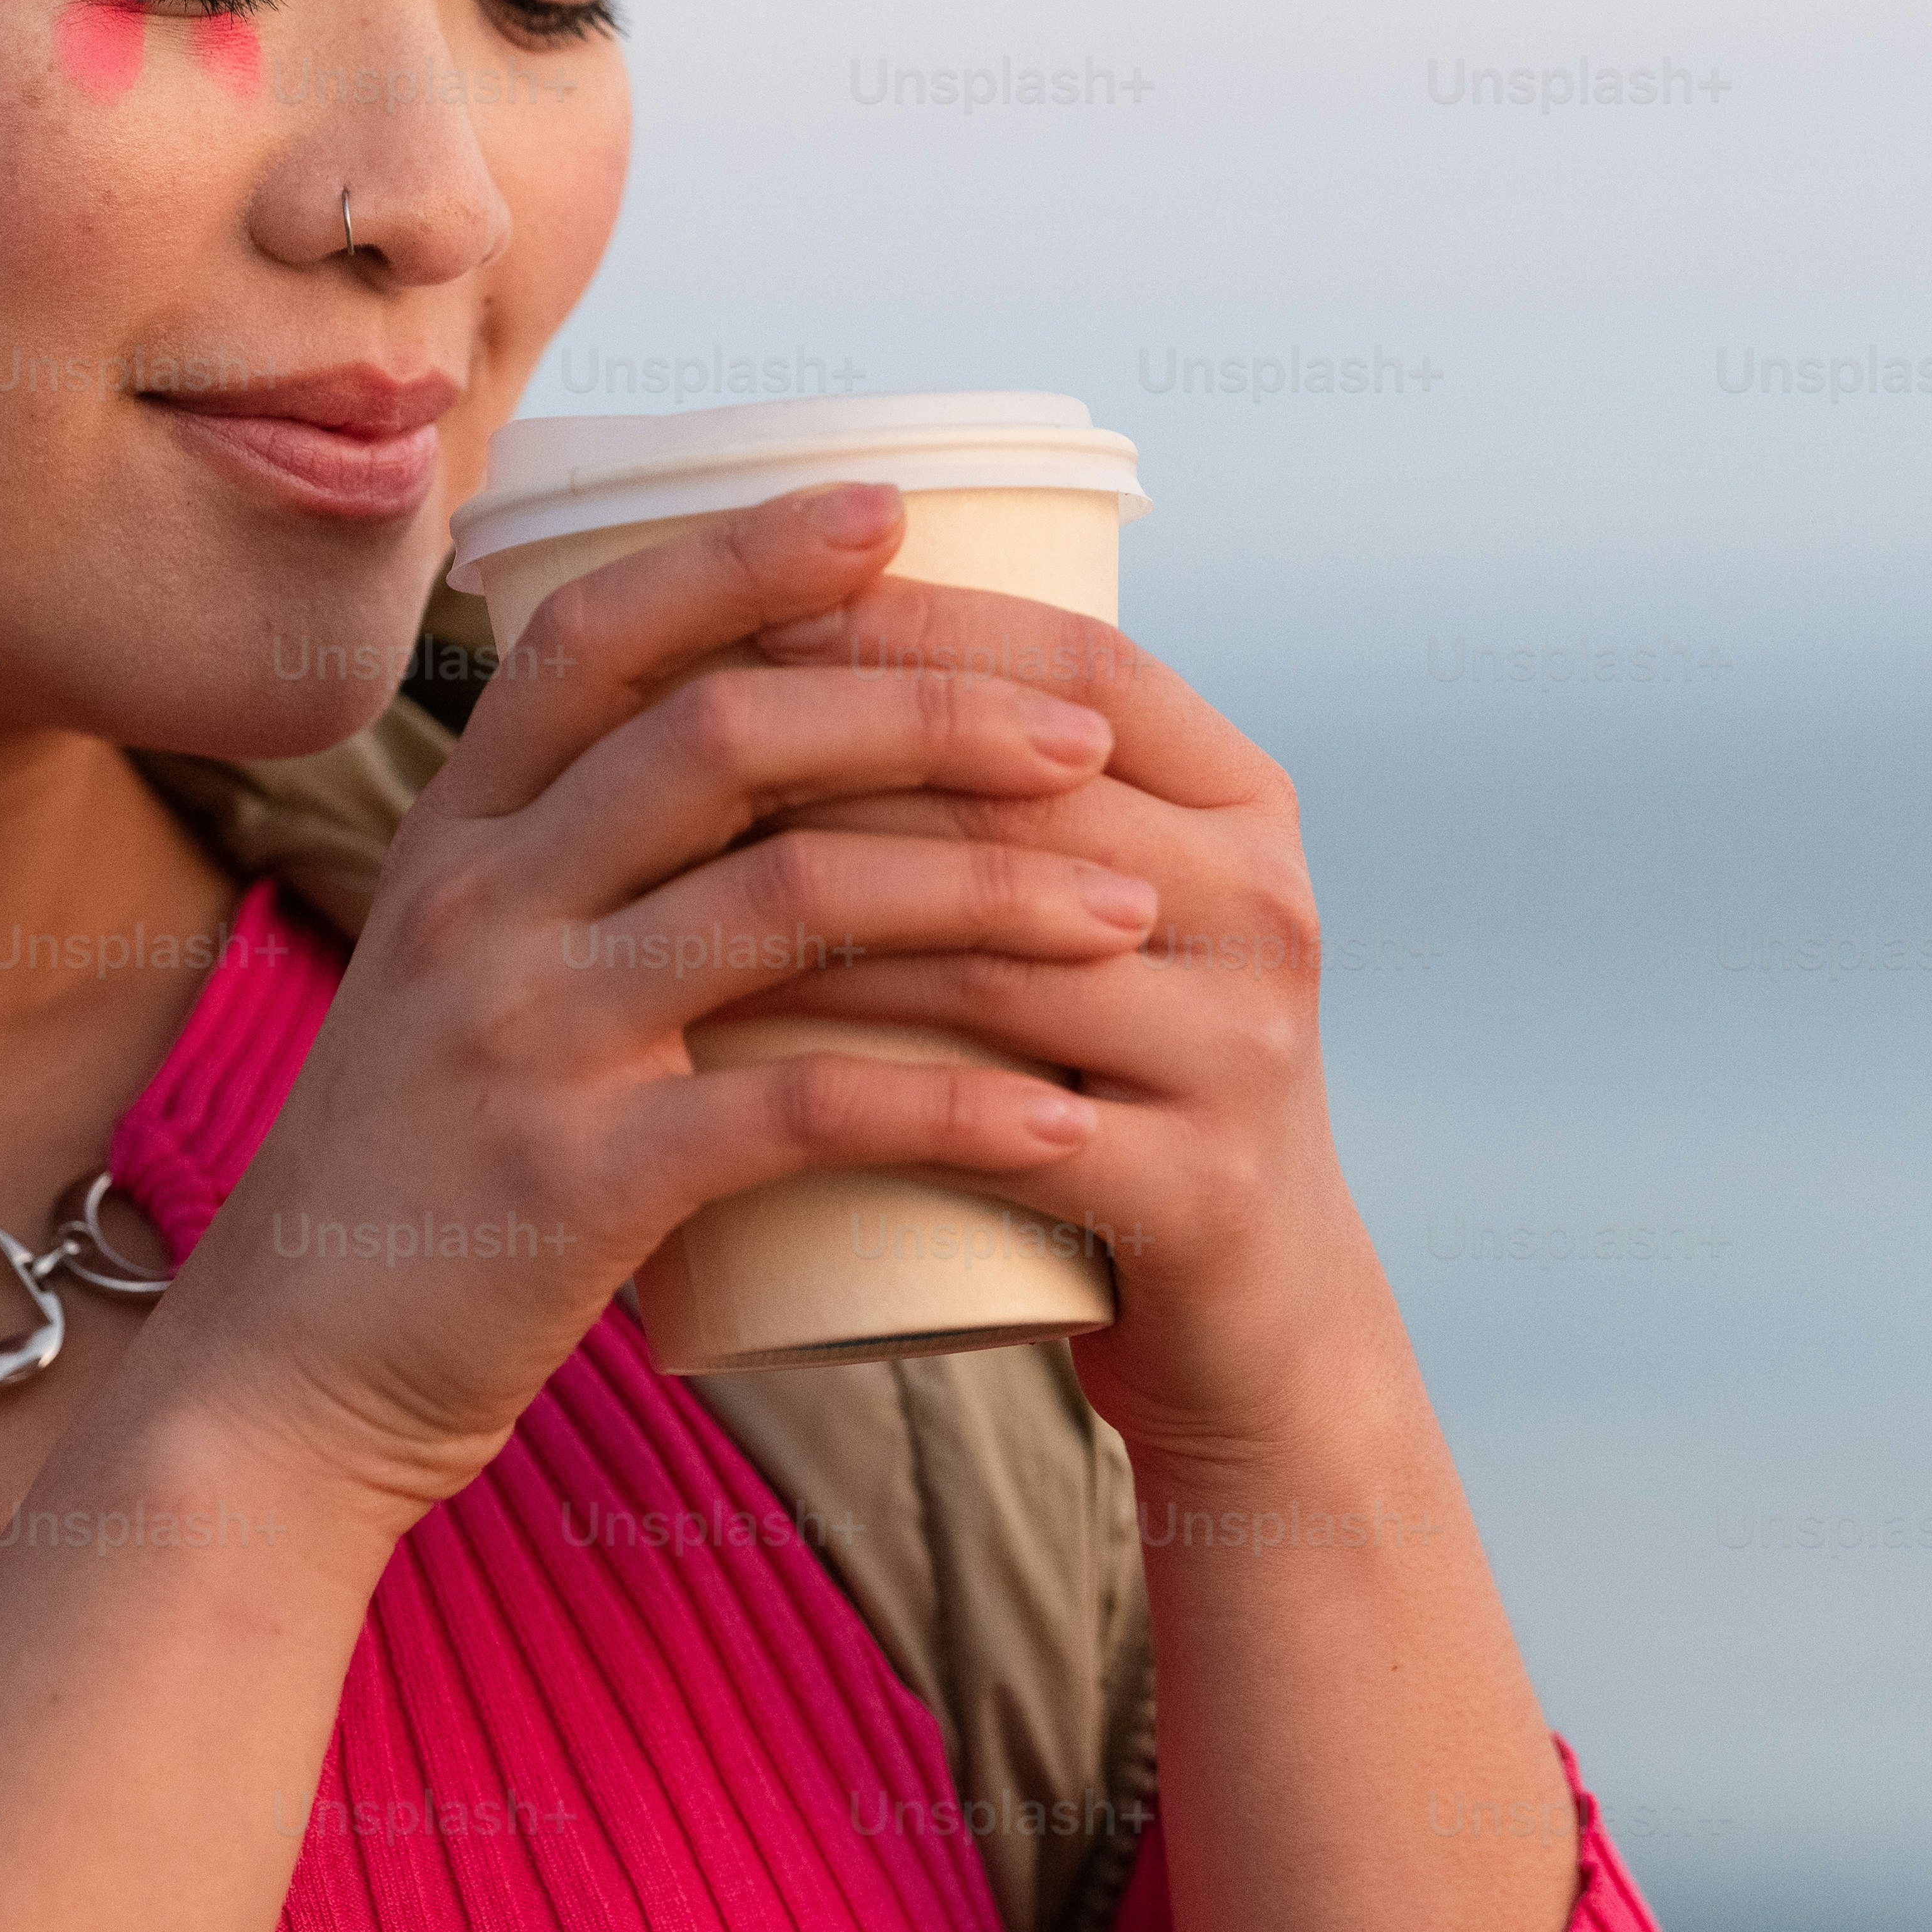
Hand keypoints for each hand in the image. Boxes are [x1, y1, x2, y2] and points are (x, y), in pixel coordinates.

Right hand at [155, 481, 1165, 1518]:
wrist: (290, 1378)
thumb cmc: (420, 1170)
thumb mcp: (460, 972)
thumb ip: (575, 866)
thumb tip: (755, 748)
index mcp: (456, 836)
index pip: (600, 635)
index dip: (744, 557)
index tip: (889, 510)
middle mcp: (477, 906)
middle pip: (727, 735)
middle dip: (928, 712)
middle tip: (1083, 734)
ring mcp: (519, 1039)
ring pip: (790, 902)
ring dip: (983, 894)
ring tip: (1122, 913)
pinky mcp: (574, 1185)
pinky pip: (797, 1110)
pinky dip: (947, 1106)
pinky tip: (1057, 1118)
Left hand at [705, 572, 1393, 1479]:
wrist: (1245, 1325)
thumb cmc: (1111, 1082)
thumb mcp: (1097, 911)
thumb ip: (1005, 785)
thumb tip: (783, 615)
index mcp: (1245, 803)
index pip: (1082, 658)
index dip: (919, 616)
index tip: (748, 606)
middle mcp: (1271, 905)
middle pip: (1024, 794)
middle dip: (830, 761)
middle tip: (660, 755)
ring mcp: (1246, 1054)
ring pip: (999, 952)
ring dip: (817, 919)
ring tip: (661, 895)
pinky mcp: (1203, 1195)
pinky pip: (1004, 1128)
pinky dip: (866, 1094)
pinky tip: (744, 1067)